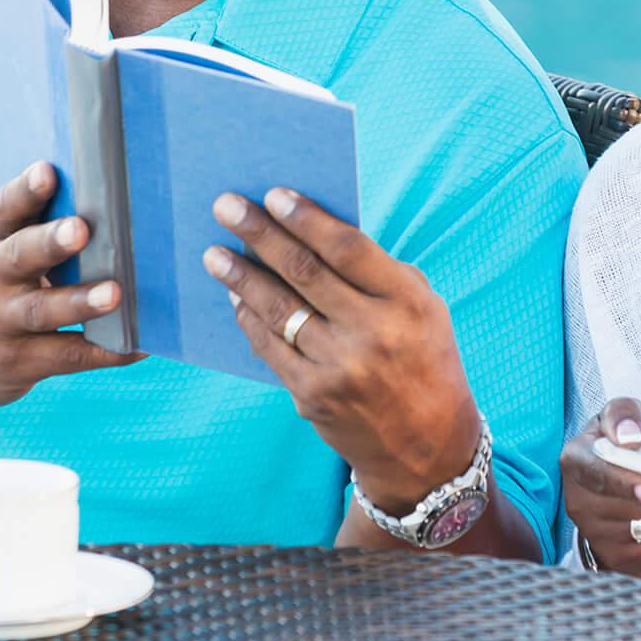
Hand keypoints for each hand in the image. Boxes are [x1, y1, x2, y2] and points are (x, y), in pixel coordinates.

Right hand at [0, 162, 142, 406]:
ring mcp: (1, 323)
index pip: (4, 210)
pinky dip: (106, 351)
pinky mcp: (19, 362)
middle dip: (50, 242)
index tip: (47, 172)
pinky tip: (138, 345)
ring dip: (80, 302)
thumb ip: (34, 228)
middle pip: (20, 256)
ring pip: (43, 311)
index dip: (25, 191)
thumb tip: (109, 202)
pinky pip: (66, 355)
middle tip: (80, 229)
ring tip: (115, 293)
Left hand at [205, 187, 478, 512]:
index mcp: (407, 302)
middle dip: (260, 235)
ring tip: (214, 254)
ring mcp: (340, 368)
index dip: (307, 219)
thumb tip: (311, 232)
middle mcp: (374, 334)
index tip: (273, 194)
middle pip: (305, 272)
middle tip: (226, 207)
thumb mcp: (423, 309)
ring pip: (279, 309)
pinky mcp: (312, 397)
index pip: (348, 248)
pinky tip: (235, 297)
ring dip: (240, 277)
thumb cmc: (423, 359)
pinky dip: (249, 318)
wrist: (426, 446)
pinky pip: (270, 347)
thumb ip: (377, 273)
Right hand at [561, 397, 640, 580]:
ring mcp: (596, 535)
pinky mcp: (618, 559)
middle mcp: (579, 502)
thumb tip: (630, 437)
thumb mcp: (622, 415)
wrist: (620, 479)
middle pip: (633, 509)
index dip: (627, 484)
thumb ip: (624, 415)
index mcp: (576, 461)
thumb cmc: (622, 442)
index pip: (598, 475)